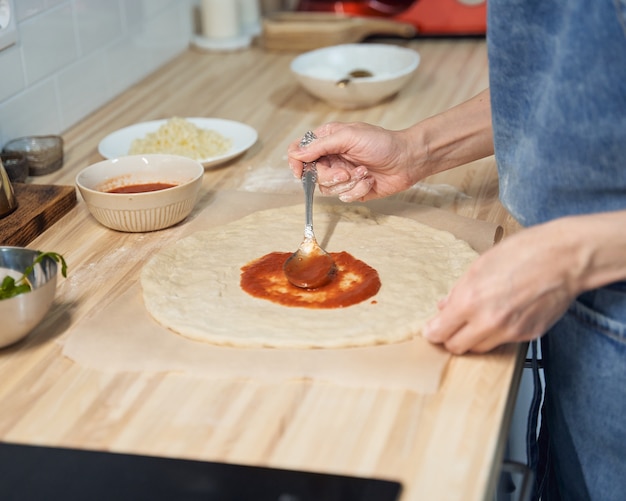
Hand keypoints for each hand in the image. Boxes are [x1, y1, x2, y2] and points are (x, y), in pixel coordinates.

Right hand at [287, 122, 423, 201]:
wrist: (407, 160)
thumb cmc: (382, 142)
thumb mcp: (348, 136)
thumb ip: (320, 145)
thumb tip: (296, 153)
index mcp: (327, 140)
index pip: (299, 151)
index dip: (296, 162)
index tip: (300, 172)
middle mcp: (332, 158)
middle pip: (312, 175)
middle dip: (330, 176)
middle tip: (345, 172)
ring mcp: (341, 175)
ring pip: (327, 189)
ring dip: (347, 183)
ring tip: (364, 173)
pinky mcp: (353, 190)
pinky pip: (344, 197)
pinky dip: (358, 190)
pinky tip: (370, 180)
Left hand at [422, 221, 578, 353]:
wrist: (564, 257)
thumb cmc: (523, 252)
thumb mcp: (479, 265)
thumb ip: (459, 290)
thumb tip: (444, 306)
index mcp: (469, 301)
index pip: (439, 332)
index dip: (433, 331)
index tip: (433, 329)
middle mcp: (488, 321)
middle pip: (456, 347)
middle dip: (451, 338)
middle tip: (453, 326)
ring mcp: (510, 331)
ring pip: (480, 348)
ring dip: (474, 338)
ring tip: (480, 319)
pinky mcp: (528, 335)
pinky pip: (503, 342)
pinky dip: (498, 334)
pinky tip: (503, 315)